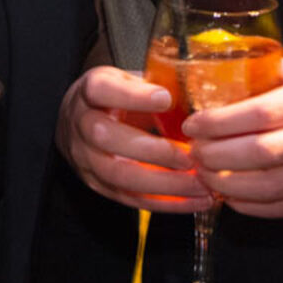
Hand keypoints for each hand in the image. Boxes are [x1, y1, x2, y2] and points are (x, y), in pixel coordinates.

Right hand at [57, 66, 212, 212]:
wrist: (83, 121)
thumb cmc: (117, 97)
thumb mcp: (131, 79)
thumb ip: (156, 85)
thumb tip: (201, 94)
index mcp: (89, 90)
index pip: (100, 89)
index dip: (132, 95)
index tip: (166, 99)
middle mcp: (81, 124)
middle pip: (105, 137)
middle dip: (152, 151)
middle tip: (190, 157)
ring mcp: (85, 158)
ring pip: (118, 175)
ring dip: (163, 184)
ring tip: (200, 184)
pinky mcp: (98, 185)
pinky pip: (130, 199)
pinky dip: (165, 203)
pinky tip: (194, 200)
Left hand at [183, 56, 282, 217]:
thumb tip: (239, 70)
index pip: (259, 112)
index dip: (220, 121)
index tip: (194, 122)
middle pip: (258, 152)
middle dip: (216, 154)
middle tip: (193, 150)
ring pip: (268, 186)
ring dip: (228, 184)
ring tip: (206, 174)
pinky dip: (254, 207)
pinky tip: (234, 197)